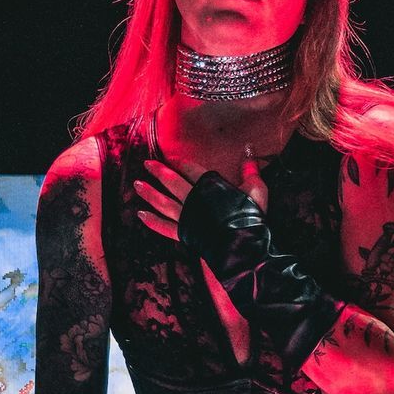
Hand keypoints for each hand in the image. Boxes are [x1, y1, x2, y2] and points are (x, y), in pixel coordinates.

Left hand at [135, 154, 264, 243]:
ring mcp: (186, 217)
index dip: (181, 163)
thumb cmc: (252, 216)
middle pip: (172, 182)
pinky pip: (164, 227)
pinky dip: (152, 221)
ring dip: (149, 193)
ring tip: (137, 184)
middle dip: (158, 172)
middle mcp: (193, 199)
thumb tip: (249, 148)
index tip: (171, 158)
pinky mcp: (184, 233)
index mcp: (209, 185)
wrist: (243, 245)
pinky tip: (141, 214)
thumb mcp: (256, 189)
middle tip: (146, 164)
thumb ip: (250, 168)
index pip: (191, 169)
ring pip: (163, 202)